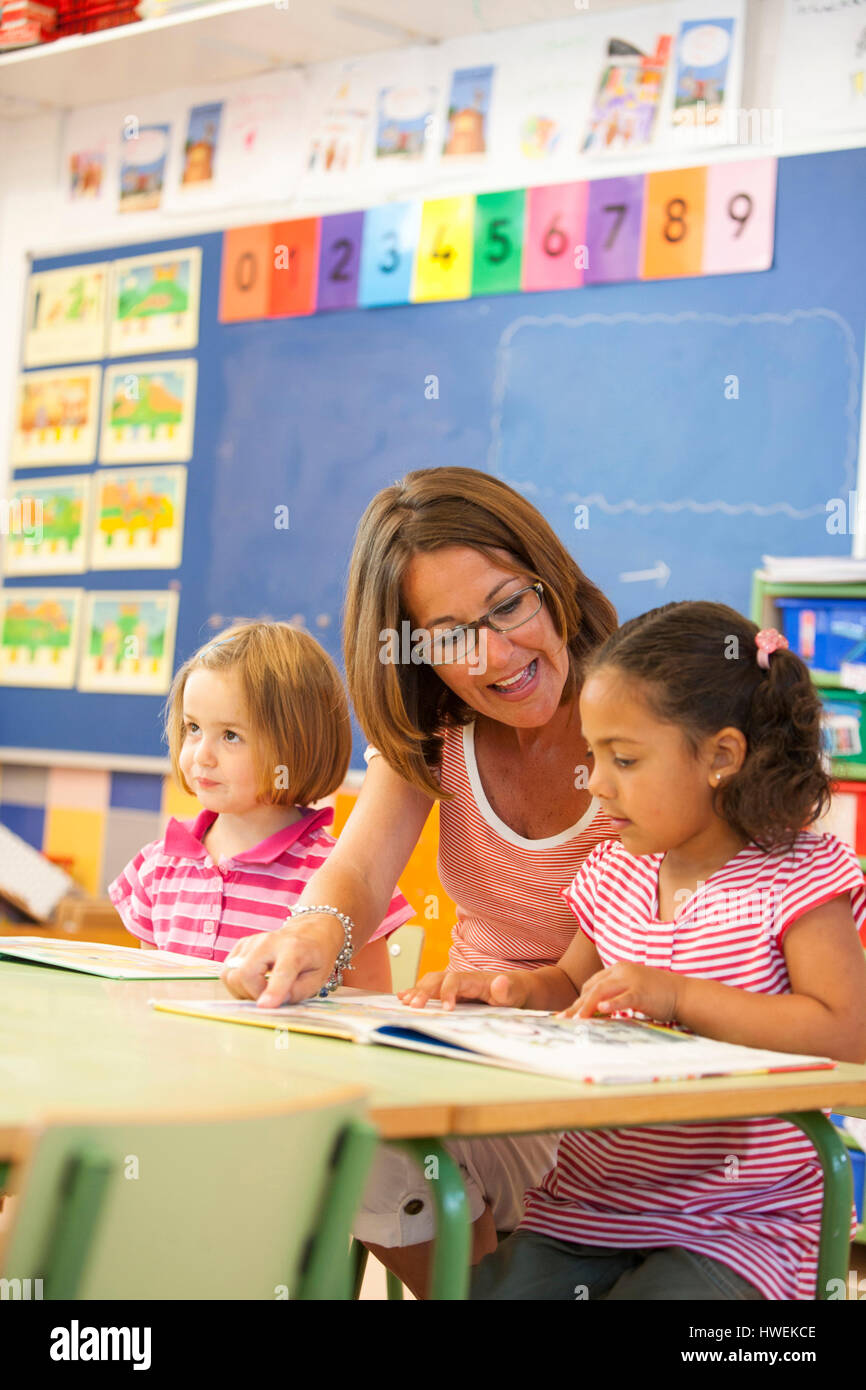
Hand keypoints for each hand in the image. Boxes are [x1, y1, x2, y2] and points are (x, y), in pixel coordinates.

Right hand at [222, 915, 344, 1007]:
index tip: (264, 1007)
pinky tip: (254, 982)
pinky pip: (227, 971)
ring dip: (243, 991)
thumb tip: (271, 1004)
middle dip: (253, 995)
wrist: (308, 932)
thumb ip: (296, 993)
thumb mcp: (317, 978)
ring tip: (261, 990)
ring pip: (231, 975)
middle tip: (270, 998)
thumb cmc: (315, 957)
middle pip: (245, 974)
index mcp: (295, 949)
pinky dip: (237, 983)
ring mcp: (252, 941)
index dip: (272, 991)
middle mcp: (269, 941)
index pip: (281, 972)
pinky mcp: (241, 945)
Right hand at [399, 969, 531, 1011]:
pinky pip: (431, 989)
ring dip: (417, 991)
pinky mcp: (452, 992)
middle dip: (424, 991)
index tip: (446, 1010)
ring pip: (431, 983)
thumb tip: (500, 982)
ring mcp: (455, 985)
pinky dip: (416, 992)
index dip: (448, 992)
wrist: (517, 987)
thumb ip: (507, 989)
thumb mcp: (516, 992)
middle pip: (437, 979)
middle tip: (413, 1006)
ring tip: (404, 1002)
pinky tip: (403, 997)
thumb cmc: (515, 991)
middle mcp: (461, 979)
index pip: (455, 980)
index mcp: (474, 979)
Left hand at [557, 963, 678, 1022]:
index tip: (569, 1014)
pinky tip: (601, 1010)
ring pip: (602, 991)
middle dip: (577, 1005)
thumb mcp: (631, 990)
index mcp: (617, 968)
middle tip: (564, 1020)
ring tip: (577, 1020)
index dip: (579, 999)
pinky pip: (623, 998)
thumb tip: (595, 1010)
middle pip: (592, 988)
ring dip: (587, 1006)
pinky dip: (612, 1004)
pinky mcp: (641, 991)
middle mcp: (621, 970)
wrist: (682, 993)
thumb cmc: (656, 994)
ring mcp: (631, 980)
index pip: (592, 984)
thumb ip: (614, 995)